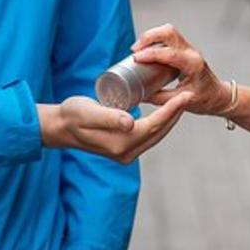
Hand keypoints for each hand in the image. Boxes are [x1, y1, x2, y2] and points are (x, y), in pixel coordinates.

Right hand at [38, 92, 191, 163]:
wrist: (60, 127)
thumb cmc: (72, 115)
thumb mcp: (88, 112)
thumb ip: (108, 117)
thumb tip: (131, 123)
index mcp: (122, 144)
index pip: (154, 126)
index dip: (171, 111)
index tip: (185, 96)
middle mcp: (127, 153)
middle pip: (159, 132)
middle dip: (175, 114)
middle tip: (189, 95)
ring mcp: (126, 154)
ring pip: (156, 135)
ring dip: (170, 120)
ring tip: (181, 102)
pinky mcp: (125, 149)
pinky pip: (149, 136)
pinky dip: (159, 124)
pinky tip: (165, 112)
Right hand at [131, 25, 230, 114]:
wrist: (218, 96)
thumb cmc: (205, 99)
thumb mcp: (182, 102)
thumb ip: (160, 98)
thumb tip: (138, 95)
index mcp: (193, 65)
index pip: (169, 54)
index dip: (150, 54)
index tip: (135, 58)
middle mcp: (192, 53)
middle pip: (169, 32)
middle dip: (149, 37)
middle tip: (135, 50)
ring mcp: (189, 49)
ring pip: (169, 32)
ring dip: (151, 36)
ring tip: (138, 50)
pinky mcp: (184, 50)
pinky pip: (169, 38)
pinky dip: (155, 41)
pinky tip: (146, 51)